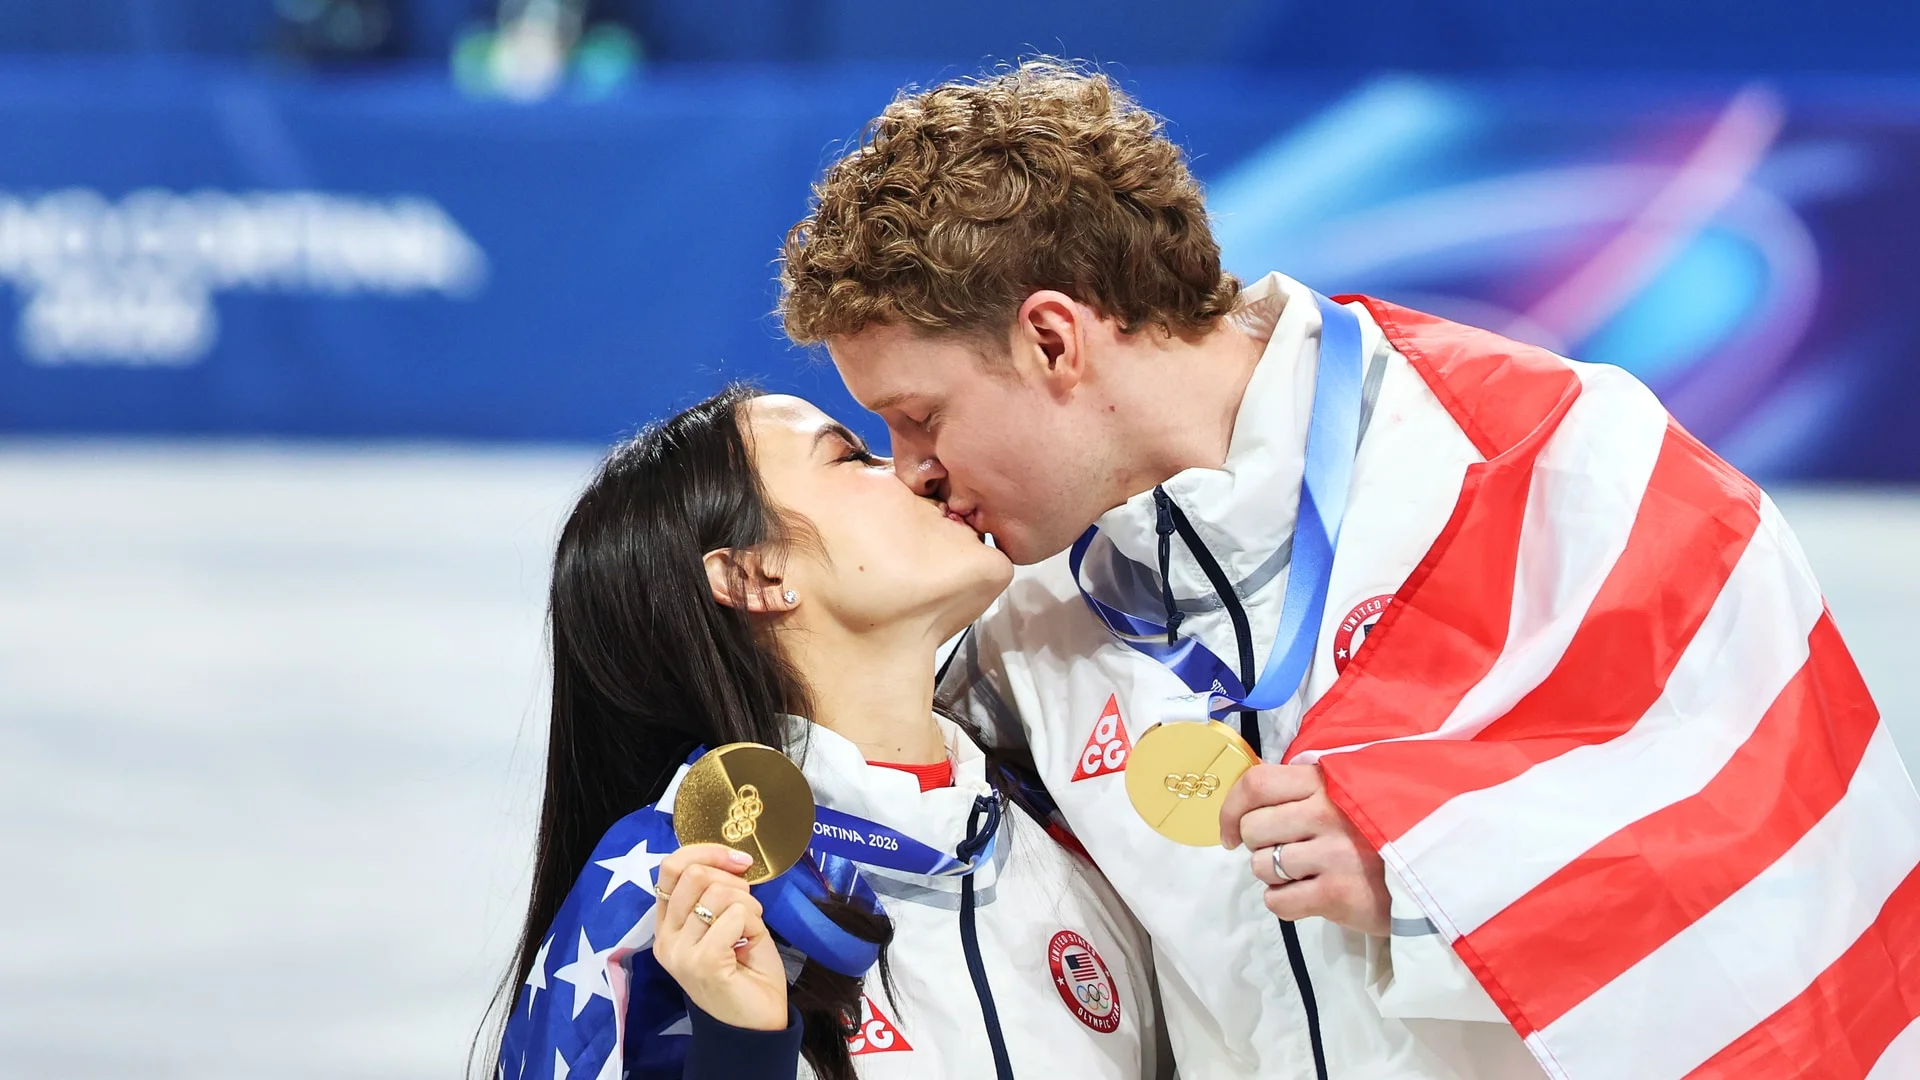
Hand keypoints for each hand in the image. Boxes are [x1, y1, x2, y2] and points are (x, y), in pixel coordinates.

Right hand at [652, 844, 788, 1030]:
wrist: (757, 1024)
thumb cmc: (745, 972)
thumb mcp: (727, 923)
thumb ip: (717, 895)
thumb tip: (731, 861)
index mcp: (667, 926)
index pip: (670, 868)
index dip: (706, 852)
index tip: (739, 860)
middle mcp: (665, 939)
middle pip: (693, 874)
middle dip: (733, 881)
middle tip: (748, 906)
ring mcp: (680, 952)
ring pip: (717, 892)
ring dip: (747, 904)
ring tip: (750, 929)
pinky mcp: (702, 962)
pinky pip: (735, 915)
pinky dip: (753, 922)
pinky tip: (750, 943)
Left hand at [1219, 763, 1390, 936]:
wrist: (1433, 875)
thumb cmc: (1381, 830)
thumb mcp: (1349, 791)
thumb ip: (1305, 787)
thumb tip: (1247, 794)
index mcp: (1327, 781)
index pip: (1256, 784)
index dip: (1231, 808)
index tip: (1229, 832)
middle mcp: (1327, 813)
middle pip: (1252, 828)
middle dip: (1258, 845)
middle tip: (1284, 851)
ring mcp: (1333, 854)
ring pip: (1261, 866)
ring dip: (1274, 875)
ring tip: (1305, 873)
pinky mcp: (1337, 895)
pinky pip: (1278, 901)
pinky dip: (1284, 902)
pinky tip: (1309, 895)